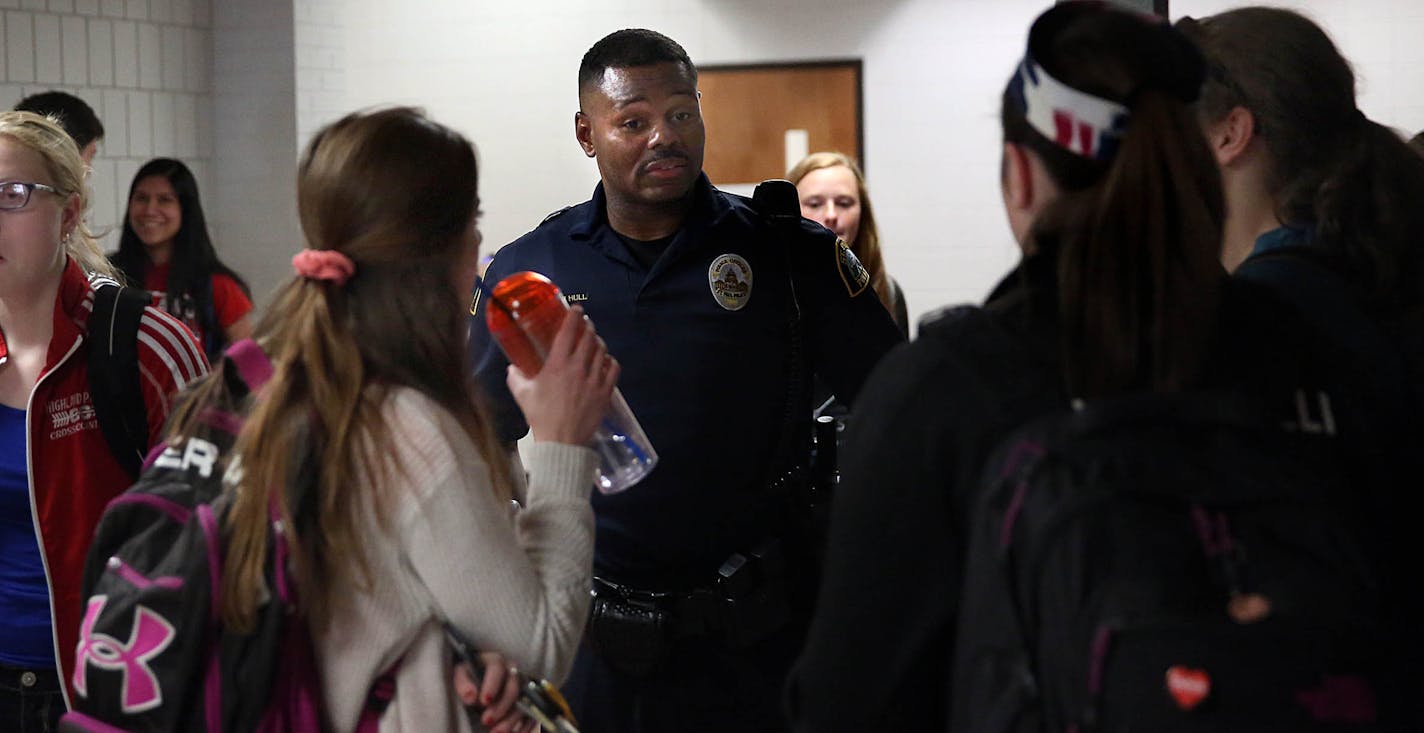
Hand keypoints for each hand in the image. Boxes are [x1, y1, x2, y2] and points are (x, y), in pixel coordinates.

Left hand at [453, 653, 538, 732]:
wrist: (476, 683)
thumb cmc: (468, 678)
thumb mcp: (460, 676)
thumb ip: (463, 684)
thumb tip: (471, 696)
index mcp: (496, 662)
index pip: (497, 669)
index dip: (492, 684)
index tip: (484, 701)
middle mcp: (513, 672)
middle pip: (513, 687)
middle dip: (501, 706)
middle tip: (486, 721)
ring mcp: (522, 688)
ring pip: (523, 703)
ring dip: (511, 720)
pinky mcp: (526, 703)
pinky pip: (530, 715)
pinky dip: (524, 727)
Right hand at [507, 306, 617, 445]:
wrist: (561, 441)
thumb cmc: (540, 416)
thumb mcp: (522, 395)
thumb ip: (515, 377)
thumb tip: (511, 368)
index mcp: (557, 364)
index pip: (568, 332)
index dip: (574, 316)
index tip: (577, 309)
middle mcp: (578, 367)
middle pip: (589, 337)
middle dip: (588, 327)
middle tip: (586, 324)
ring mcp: (594, 379)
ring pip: (602, 351)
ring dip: (599, 342)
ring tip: (595, 341)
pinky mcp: (605, 392)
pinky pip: (614, 370)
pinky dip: (611, 361)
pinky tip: (607, 361)